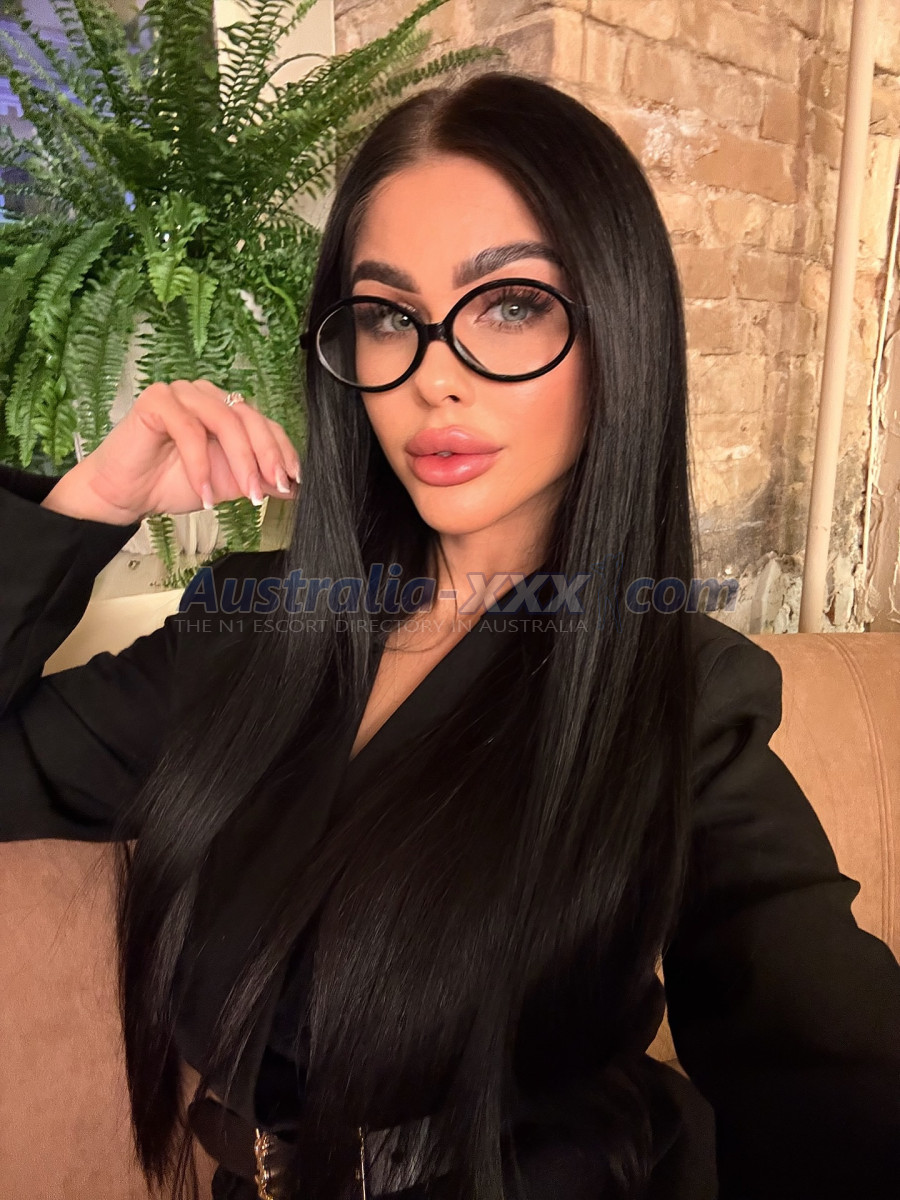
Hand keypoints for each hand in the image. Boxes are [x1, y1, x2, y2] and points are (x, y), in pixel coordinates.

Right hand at [42, 380, 300, 523]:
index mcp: (225, 409)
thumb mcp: (226, 485)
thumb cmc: (171, 483)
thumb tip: (293, 487)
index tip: (292, 479)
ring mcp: (182, 393)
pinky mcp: (157, 400)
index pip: (263, 423)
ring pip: (225, 421)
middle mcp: (207, 395)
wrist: (126, 495)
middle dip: (266, 458)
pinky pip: (189, 429)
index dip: (281, 450)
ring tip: (246, 497)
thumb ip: (256, 480)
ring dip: (240, 462)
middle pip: (249, 419)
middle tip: (272, 490)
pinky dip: (201, 464)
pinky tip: (205, 493)